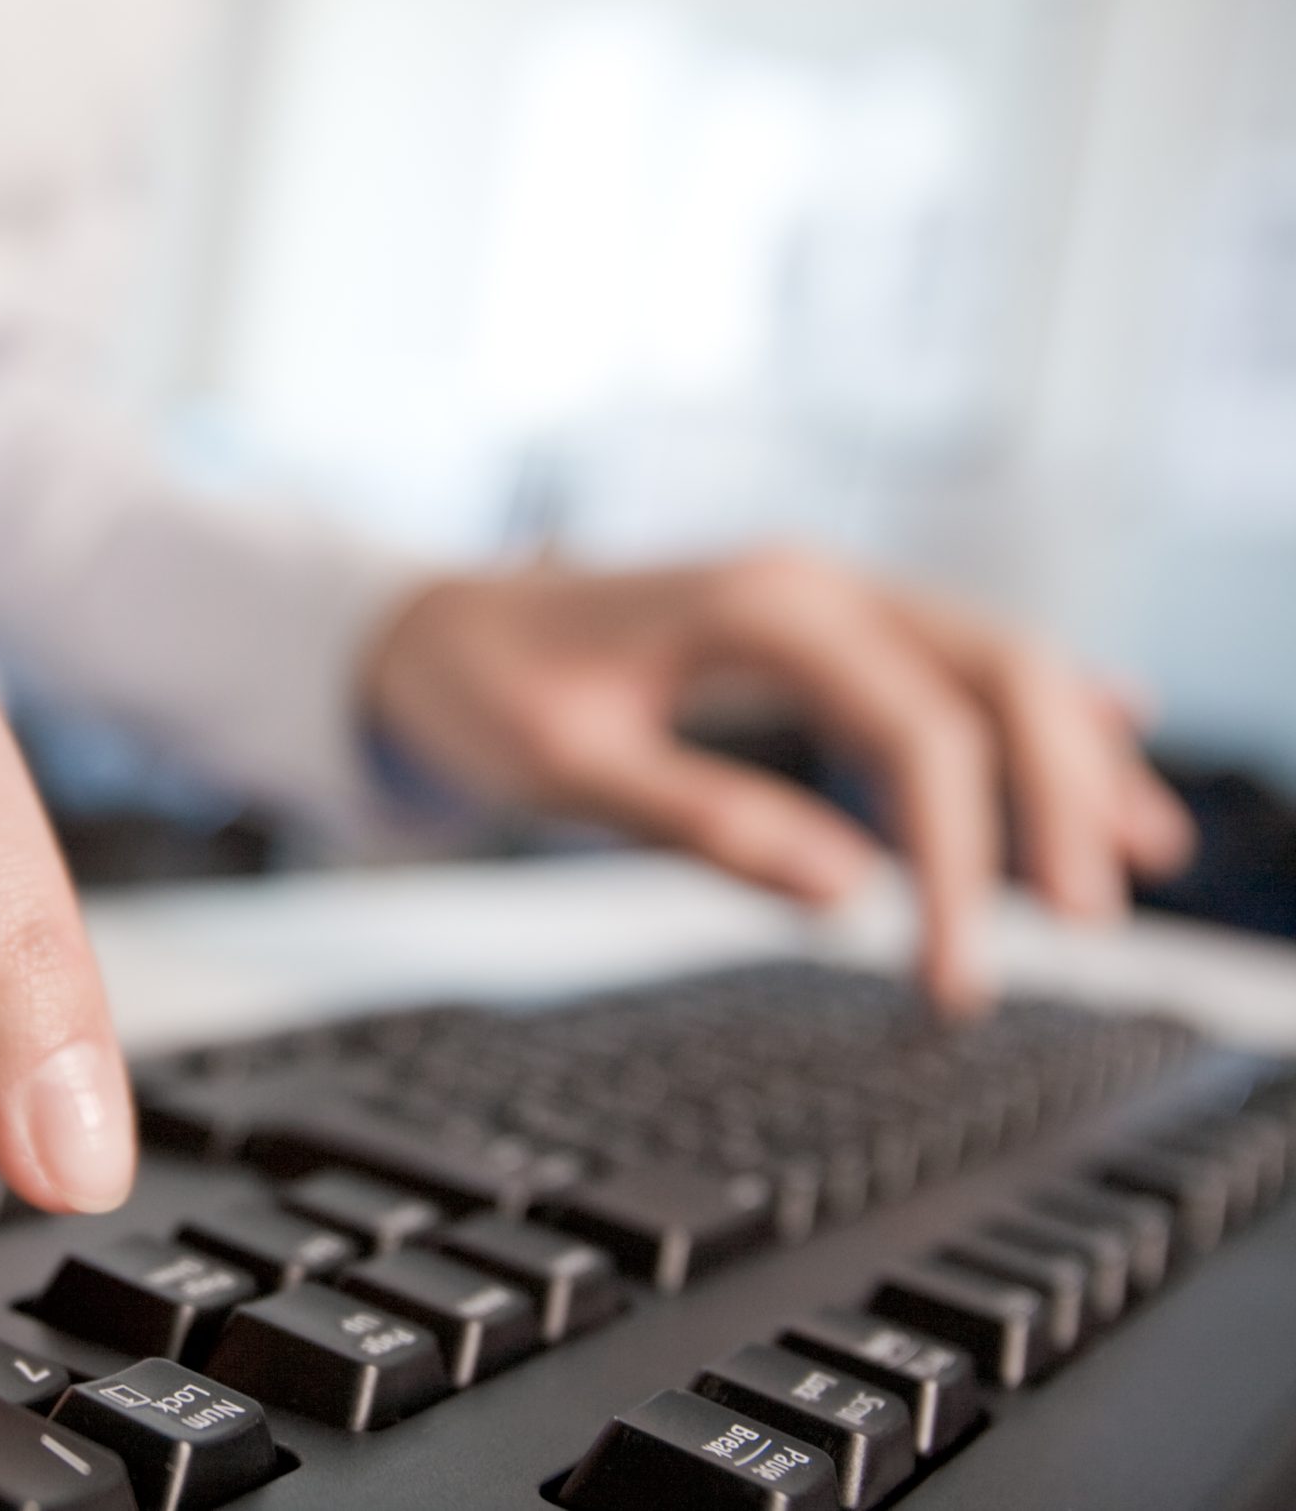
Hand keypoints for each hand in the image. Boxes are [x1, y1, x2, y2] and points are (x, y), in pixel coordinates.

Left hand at [364, 547, 1196, 1009]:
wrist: (425, 627)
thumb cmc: (480, 689)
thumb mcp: (568, 767)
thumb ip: (705, 821)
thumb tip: (845, 893)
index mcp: (763, 609)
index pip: (916, 733)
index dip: (957, 860)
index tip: (956, 981)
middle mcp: (814, 586)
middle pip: (996, 676)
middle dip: (1059, 797)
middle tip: (1087, 922)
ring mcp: (822, 598)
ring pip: (993, 661)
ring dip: (1069, 753)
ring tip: (1143, 856)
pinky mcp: (816, 629)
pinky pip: (950, 664)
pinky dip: (1026, 717)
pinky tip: (1102, 745)